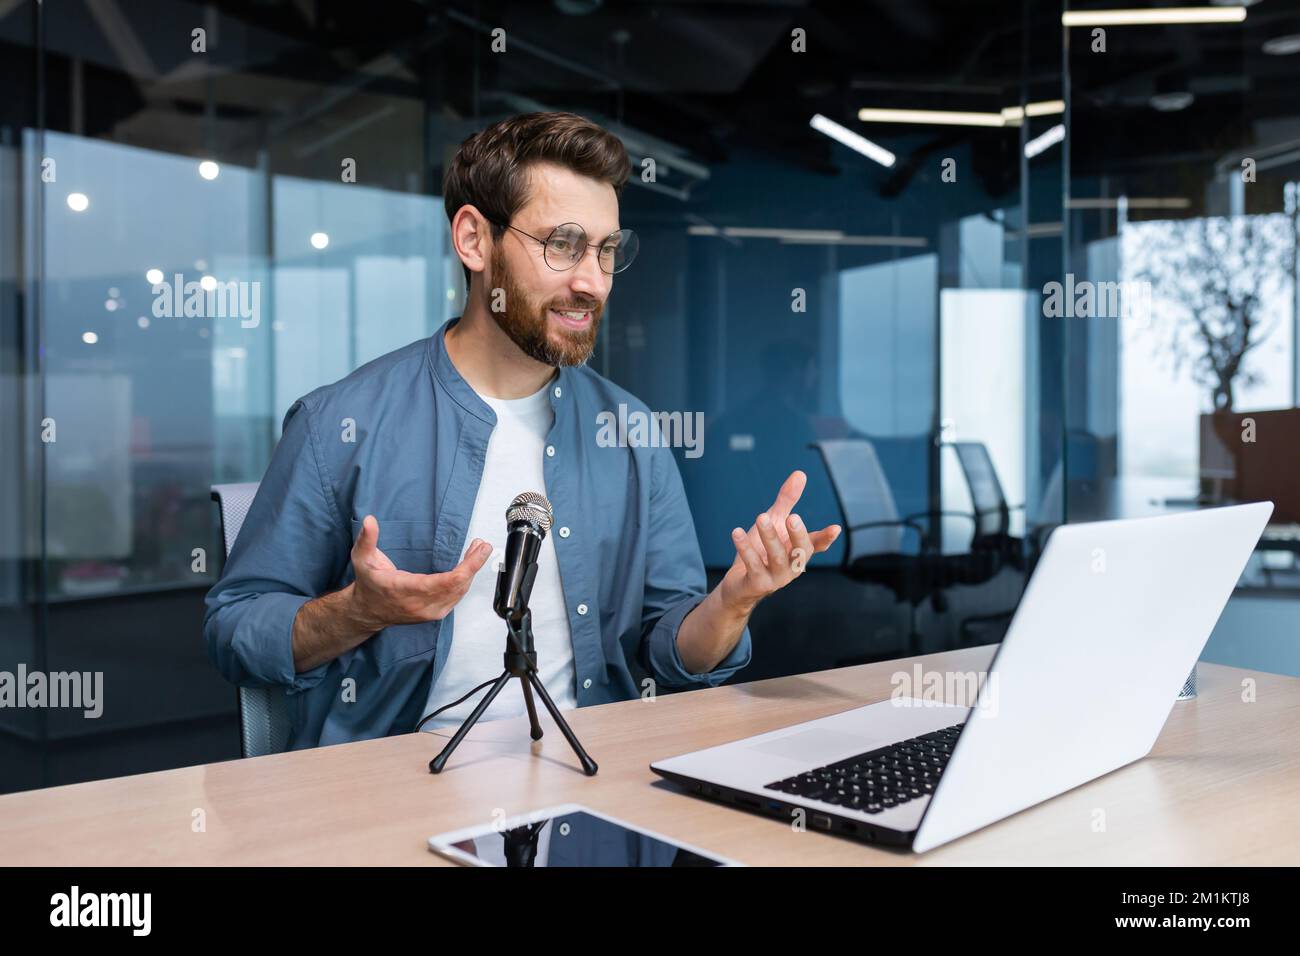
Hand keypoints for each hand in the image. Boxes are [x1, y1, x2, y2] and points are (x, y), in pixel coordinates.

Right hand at [347, 515, 492, 628]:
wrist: (367, 611)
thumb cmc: (369, 584)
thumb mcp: (362, 559)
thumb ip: (366, 539)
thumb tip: (369, 521)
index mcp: (405, 589)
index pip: (445, 582)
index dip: (467, 567)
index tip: (479, 551)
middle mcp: (420, 604)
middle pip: (458, 586)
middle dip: (474, 565)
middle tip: (482, 546)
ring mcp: (429, 612)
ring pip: (460, 593)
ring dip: (471, 572)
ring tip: (477, 551)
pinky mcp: (434, 614)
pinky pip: (456, 598)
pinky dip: (465, 582)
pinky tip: (468, 567)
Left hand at [718, 470, 840, 613]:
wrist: (739, 583)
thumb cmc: (760, 550)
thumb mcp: (774, 521)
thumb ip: (787, 501)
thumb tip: (800, 474)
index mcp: (798, 551)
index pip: (816, 544)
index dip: (826, 538)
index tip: (835, 528)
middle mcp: (792, 566)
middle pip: (800, 551)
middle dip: (797, 534)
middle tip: (793, 517)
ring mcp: (776, 578)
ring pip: (777, 558)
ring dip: (769, 537)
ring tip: (761, 517)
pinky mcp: (758, 584)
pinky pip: (753, 566)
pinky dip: (745, 549)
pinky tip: (736, 532)